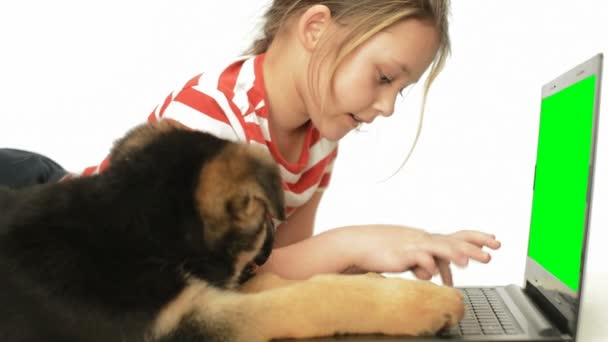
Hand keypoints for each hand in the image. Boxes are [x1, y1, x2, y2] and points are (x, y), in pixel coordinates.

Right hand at [345, 226, 500, 285]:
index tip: (493, 239)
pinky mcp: (402, 253)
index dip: (476, 237)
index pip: (456, 235)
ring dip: (457, 254)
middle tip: (494, 250)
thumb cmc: (380, 250)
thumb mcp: (407, 257)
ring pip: (440, 247)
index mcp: (425, 238)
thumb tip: (433, 274)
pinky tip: (432, 275)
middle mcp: (422, 239)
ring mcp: (413, 245)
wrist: (357, 244)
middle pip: (454, 240)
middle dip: (475, 245)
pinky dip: (427, 266)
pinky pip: (419, 260)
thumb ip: (422, 264)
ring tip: (470, 261)